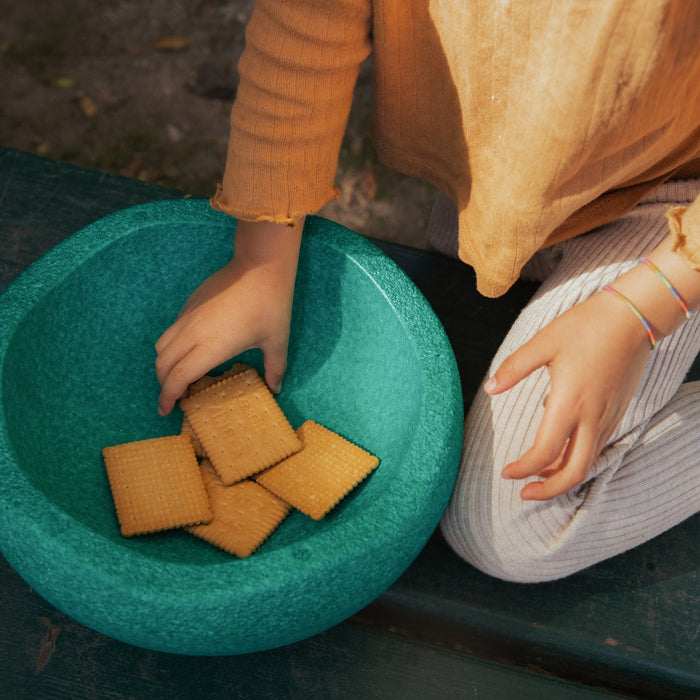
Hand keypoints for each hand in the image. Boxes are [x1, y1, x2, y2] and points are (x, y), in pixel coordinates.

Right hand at [155, 219, 301, 415]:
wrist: (260, 267)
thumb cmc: (270, 305)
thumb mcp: (277, 341)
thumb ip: (274, 368)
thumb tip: (276, 389)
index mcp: (210, 347)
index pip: (178, 378)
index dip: (167, 397)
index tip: (166, 410)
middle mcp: (192, 333)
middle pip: (162, 365)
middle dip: (163, 385)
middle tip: (175, 397)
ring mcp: (188, 317)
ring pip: (161, 346)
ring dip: (164, 365)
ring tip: (180, 375)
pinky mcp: (189, 304)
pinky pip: (171, 331)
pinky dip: (171, 347)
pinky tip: (190, 350)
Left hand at [484, 290, 651, 499]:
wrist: (633, 317)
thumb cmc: (585, 326)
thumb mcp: (543, 342)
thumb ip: (514, 368)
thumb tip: (489, 389)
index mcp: (570, 402)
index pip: (545, 452)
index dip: (524, 469)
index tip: (506, 472)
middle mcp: (592, 417)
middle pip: (574, 472)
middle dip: (548, 489)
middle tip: (524, 494)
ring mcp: (608, 416)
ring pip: (587, 462)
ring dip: (561, 475)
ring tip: (536, 476)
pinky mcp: (617, 412)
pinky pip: (597, 447)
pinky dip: (576, 459)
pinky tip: (559, 449)